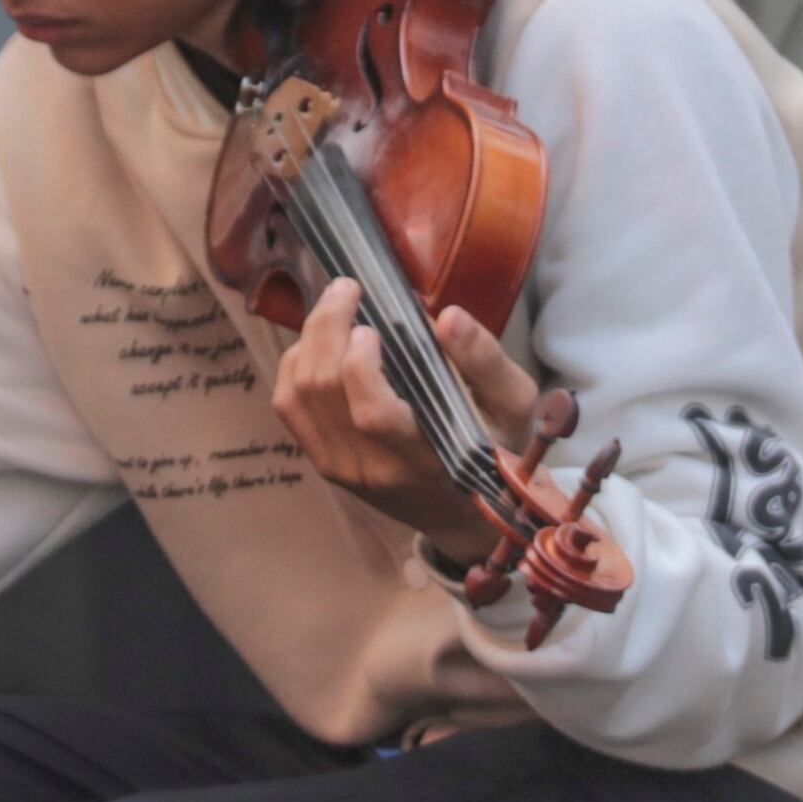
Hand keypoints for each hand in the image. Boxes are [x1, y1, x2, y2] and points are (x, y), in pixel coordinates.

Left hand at [268, 277, 545, 571]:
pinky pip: (290, 407)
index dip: (360, 367)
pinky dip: (295, 365)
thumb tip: (449, 316)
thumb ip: (484, 360)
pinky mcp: (325, 462)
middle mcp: (374, 467)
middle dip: (327, 328)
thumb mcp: (512, 405)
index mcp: (426, 456)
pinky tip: (319, 343)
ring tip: (335, 308)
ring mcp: (342, 468)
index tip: (372, 326)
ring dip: (309, 340)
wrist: (465, 513)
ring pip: (298, 395)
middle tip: (346, 288)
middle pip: (323, 392)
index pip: (373, 415)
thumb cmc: (493, 448)